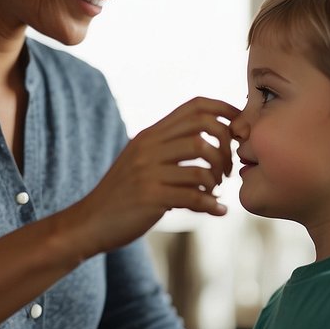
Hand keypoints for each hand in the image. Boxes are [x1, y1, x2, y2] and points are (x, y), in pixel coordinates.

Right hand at [67, 96, 239, 255]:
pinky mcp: (149, 197)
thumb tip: (208, 142)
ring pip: (202, 165)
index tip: (239, 128)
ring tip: (215, 191)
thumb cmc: (123, 194)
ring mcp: (148, 171)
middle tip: (228, 168)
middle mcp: (149, 147)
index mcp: (150, 134)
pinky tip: (217, 210)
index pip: (195, 106)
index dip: (225, 110)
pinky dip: (212, 205)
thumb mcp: (141, 160)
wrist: (89, 222)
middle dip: (226, 147)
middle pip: (204, 129)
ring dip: (218, 179)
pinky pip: (194, 196)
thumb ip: (168, 147)